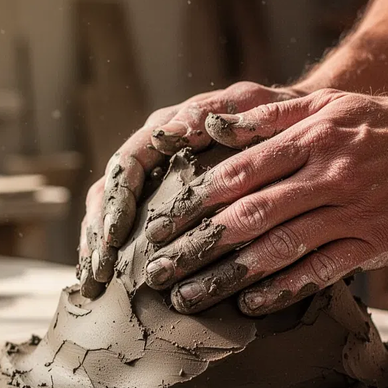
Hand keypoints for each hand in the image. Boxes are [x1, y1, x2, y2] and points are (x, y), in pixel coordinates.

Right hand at [78, 81, 304, 297]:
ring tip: (95, 281)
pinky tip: (106, 281)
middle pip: (109, 192)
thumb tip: (176, 130)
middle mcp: (153, 153)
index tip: (115, 234)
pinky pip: (130, 228)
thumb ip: (217, 113)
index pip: (127, 164)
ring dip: (100, 246)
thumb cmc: (275, 114)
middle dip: (100, 232)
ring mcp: (155, 178)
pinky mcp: (164, 203)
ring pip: (111, 211)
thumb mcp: (252, 106)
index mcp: (166, 128)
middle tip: (99, 270)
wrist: (292, 122)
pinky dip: (115, 252)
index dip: (117, 200)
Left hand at [142, 89, 387, 314]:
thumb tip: (210, 128)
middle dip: (198, 246)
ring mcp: (353, 212)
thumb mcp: (328, 103)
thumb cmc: (383, 123)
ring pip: (280, 249)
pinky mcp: (374, 242)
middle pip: (250, 216)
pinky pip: (322, 270)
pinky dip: (285, 288)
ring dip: (231, 275)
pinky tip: (252, 303)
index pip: (237, 174)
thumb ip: (268, 115)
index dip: (193, 202)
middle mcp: (328, 175)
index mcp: (311, 138)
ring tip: (191, 296)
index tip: (159, 225)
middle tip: (159, 271)